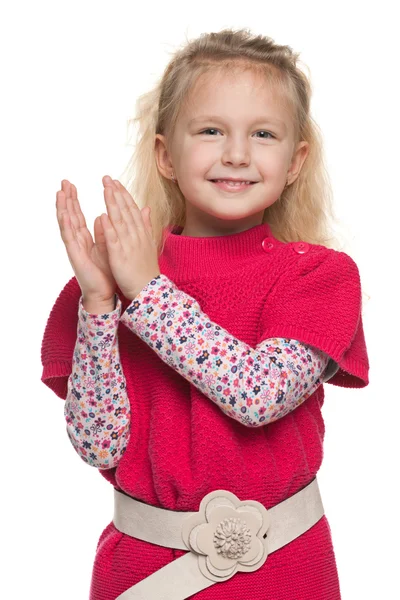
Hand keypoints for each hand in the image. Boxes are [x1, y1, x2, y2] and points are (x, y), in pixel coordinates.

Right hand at [56, 179, 116, 303]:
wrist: (103, 293)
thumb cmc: (105, 273)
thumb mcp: (108, 247)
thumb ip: (105, 232)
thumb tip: (104, 216)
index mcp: (85, 239)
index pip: (78, 216)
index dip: (74, 201)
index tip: (71, 185)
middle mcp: (77, 242)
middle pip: (70, 217)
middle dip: (67, 200)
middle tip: (64, 182)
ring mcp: (75, 249)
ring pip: (67, 225)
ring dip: (63, 209)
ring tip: (60, 193)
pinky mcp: (76, 257)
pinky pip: (70, 240)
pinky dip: (67, 227)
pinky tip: (65, 215)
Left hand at [100, 176, 160, 300]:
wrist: (148, 289)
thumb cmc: (146, 268)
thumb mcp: (149, 243)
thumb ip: (145, 225)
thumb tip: (146, 208)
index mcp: (141, 233)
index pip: (132, 209)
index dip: (123, 194)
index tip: (115, 181)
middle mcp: (136, 236)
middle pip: (126, 211)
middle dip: (116, 193)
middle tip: (107, 178)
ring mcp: (128, 245)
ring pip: (120, 221)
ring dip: (112, 204)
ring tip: (105, 189)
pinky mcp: (120, 256)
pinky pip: (114, 240)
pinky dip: (109, 228)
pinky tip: (102, 216)